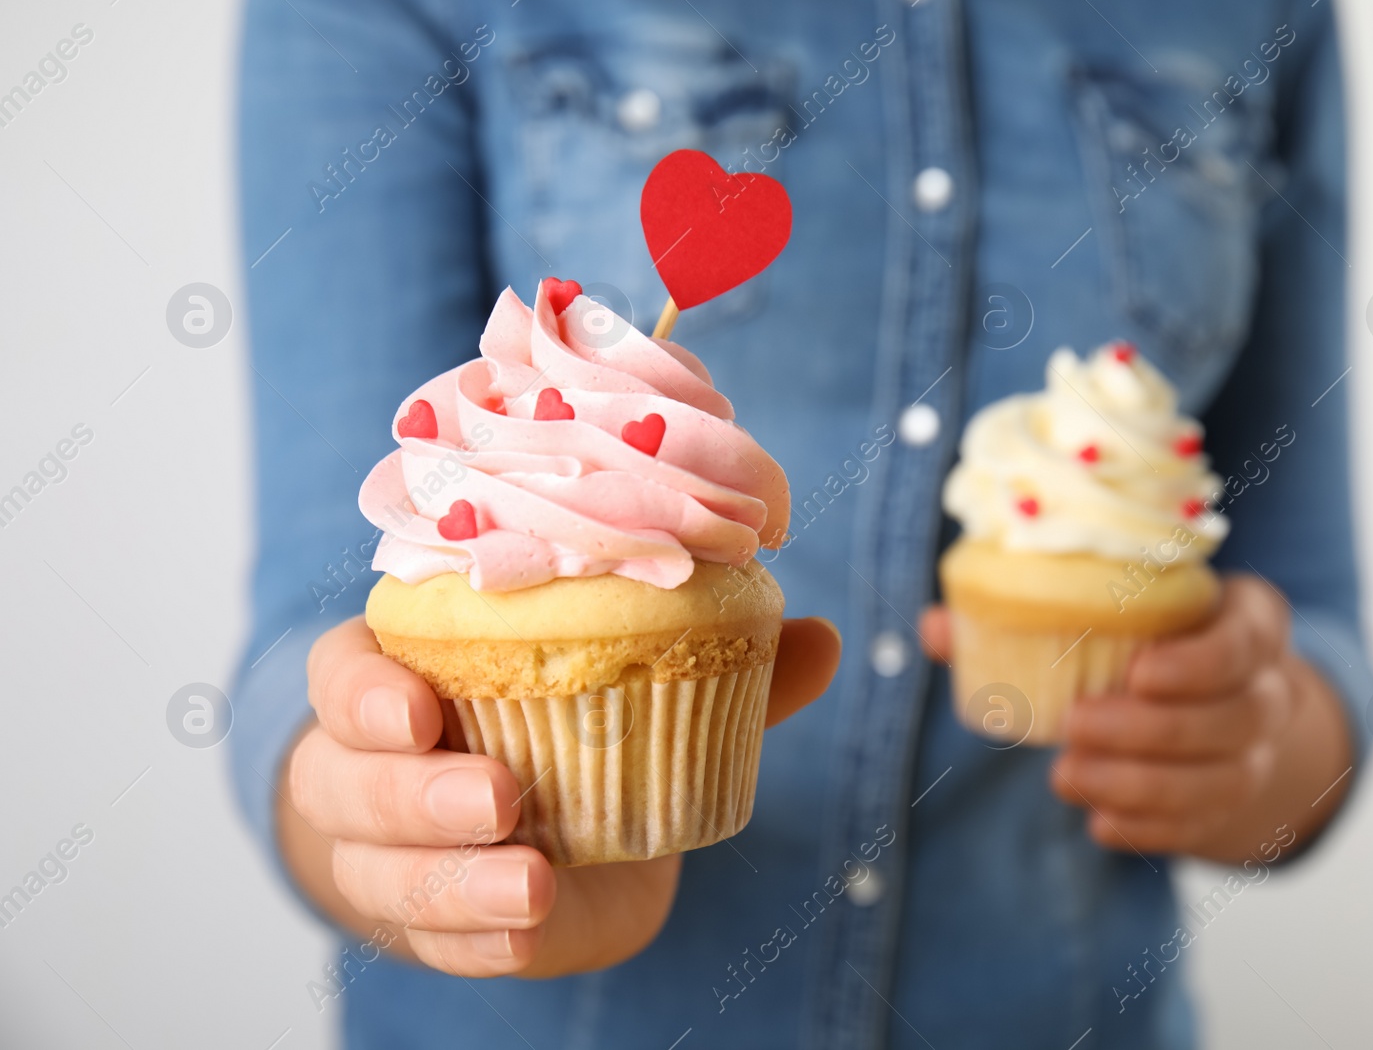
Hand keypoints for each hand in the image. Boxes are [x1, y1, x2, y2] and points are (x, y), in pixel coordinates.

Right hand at [279, 614, 839, 978]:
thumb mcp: (618, 687)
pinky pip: (432, 940)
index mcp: (400, 674)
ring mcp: (384, 852)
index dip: (366, 691)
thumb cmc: (560, 725)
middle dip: (416, 795)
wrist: (516, 823)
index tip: (420, 709)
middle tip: (501, 797)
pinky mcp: (425, 922)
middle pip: (346, 781)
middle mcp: (369, 763)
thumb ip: (707, 665)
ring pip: (382, 872)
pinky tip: (524, 934)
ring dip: (453, 885)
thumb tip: (823, 637)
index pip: (343, 673)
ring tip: (529, 887)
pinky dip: (476, 940)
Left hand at [920, 576, 1352, 862]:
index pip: (1247, 638)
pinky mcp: (1233, 805)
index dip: (1200, 661)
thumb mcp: (1115, 610)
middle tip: (1076, 725)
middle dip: (1152, 729)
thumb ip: (1028, 610)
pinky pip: (1203, 826)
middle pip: (1235, 715)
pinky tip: (1102, 824)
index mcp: (1247, 621)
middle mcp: (1266, 689)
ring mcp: (1258, 753)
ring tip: (1068, 777)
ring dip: (1143, 784)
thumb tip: (937, 626)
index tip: (1138, 671)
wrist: (1216, 701)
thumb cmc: (1147, 640)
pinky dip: (1151, 829)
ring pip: (1222, 779)